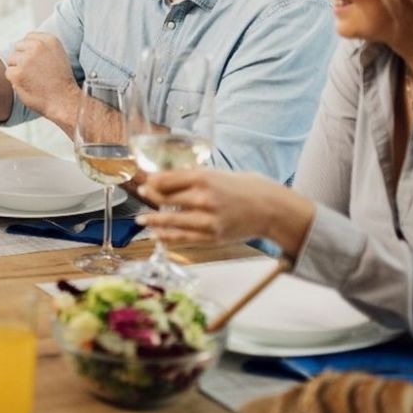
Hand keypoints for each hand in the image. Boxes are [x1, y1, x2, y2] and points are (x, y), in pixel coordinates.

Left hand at [3, 32, 77, 129]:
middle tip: (34, 72)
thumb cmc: (61, 80)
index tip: (37, 61)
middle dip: (22, 58)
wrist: (64, 100)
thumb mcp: (58, 55)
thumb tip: (24, 42)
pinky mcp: (17, 73)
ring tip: (32, 79)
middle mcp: (37, 46)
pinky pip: (8, 72)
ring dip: (18, 69)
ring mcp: (26, 60)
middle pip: (18, 47)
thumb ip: (43, 45)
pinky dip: (15, 80)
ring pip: (11, 60)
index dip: (30, 50)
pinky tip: (28, 85)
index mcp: (49, 40)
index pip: (29, 37)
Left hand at [137, 168, 313, 254]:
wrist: (271, 208)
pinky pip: (184, 238)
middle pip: (165, 199)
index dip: (151, 182)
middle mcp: (203, 198)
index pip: (166, 180)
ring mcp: (207, 219)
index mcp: (203, 178)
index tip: (144, 182)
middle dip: (150, 197)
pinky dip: (168, 237)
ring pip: (170, 221)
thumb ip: (194, 177)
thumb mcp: (218, 173)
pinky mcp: (212, 236)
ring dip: (152, 221)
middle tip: (141, 195)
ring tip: (141, 221)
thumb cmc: (245, 187)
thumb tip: (167, 178)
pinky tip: (157, 236)